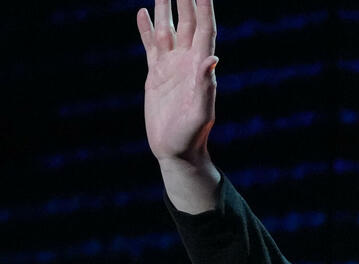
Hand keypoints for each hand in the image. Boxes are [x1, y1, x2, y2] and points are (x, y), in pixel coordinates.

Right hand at [137, 0, 217, 164]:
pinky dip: (146, 28)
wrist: (177, 150)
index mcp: (199, 66)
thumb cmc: (191, 135)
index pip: (204, 28)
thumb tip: (212, 58)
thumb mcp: (201, 112)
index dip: (204, 7)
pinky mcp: (156, 74)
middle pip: (187, 22)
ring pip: (168, 28)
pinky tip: (142, 13)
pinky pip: (150, 45)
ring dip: (165, 7)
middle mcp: (187, 61)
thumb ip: (205, 85)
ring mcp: (171, 66)